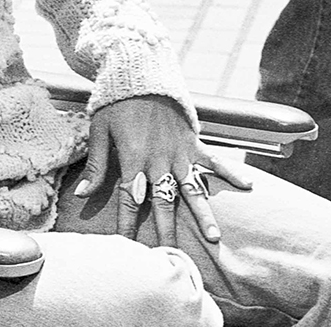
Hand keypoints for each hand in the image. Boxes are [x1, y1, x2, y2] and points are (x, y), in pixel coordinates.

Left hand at [74, 95, 251, 246]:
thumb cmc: (115, 103)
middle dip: (167, 230)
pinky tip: (248, 186)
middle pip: (163, 202)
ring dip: (203, 213)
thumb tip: (82, 195)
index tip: (129, 247)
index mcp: (133, 158)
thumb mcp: (99, 131)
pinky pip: (214, 160)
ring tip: (214, 237)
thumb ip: (96, 166)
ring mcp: (180, 152)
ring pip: (193, 188)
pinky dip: (231, 172)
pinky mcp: (194, 142)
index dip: (128, 223)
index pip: (129, 199)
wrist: (139, 74)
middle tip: (174, 257)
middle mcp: (159, 160)